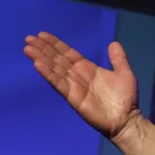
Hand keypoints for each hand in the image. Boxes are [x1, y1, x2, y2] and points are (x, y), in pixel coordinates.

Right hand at [24, 31, 140, 142]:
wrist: (126, 119)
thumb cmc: (125, 98)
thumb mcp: (124, 74)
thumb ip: (118, 59)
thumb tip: (114, 43)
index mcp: (88, 68)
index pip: (68, 53)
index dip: (56, 44)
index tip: (42, 34)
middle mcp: (78, 75)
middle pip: (57, 59)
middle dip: (43, 49)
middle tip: (28, 38)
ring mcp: (74, 86)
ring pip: (54, 69)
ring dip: (41, 58)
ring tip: (28, 49)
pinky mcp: (73, 97)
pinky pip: (58, 83)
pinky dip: (48, 73)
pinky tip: (38, 64)